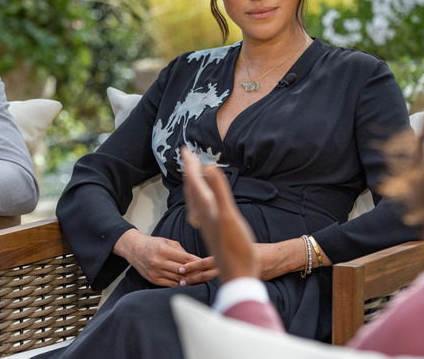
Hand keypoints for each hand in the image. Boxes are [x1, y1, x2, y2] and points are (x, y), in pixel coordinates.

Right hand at [113, 228, 213, 286]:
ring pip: (177, 279)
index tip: (206, 265)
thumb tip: (195, 260)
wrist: (133, 248)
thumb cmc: (152, 244)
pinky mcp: (153, 279)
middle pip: (182, 270)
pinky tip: (188, 285)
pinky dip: (180, 285)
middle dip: (195, 273)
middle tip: (207, 275)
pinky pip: (170, 284)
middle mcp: (159, 262)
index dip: (197, 263)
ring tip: (201, 282)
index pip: (184, 259)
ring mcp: (155, 272)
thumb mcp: (167, 242)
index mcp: (164, 250)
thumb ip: (181, 251)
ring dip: (190, 281)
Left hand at [181, 147, 258, 282]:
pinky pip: (201, 210)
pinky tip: (203, 204)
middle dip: (189, 171)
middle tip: (187, 155)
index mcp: (207, 208)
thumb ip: (219, 191)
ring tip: (192, 175)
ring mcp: (207, 224)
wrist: (238, 274)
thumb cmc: (236, 248)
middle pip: (192, 189)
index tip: (185, 148)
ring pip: (195, 200)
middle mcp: (204, 215)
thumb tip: (208, 167)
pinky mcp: (212, 231)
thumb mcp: (229, 216)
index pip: (194, 181)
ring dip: (193, 184)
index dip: (190, 164)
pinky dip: (200, 200)